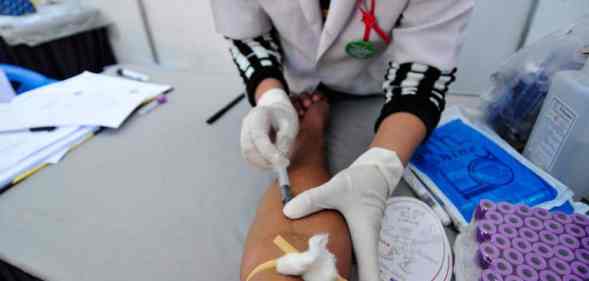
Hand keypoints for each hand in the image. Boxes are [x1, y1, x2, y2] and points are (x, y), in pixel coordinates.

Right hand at [240, 88, 298, 168]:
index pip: (259, 137)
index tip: (284, 162)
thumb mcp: (291, 124)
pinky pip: (250, 157)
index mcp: (258, 115)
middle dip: (266, 160)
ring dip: (264, 163)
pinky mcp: (244, 143)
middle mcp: (246, 124)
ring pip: (248, 155)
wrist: (275, 112)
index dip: (270, 152)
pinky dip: (261, 162)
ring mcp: (243, 134)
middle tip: (283, 164)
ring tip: (279, 160)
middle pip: (249, 148)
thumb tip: (280, 158)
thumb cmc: (284, 118)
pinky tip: (272, 159)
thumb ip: (286, 139)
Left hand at [283, 148, 403, 280]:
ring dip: (340, 274)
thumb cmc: (362, 181)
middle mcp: (366, 243)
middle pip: (362, 273)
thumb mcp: (336, 188)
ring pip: (355, 265)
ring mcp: (362, 240)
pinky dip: (337, 262)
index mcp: (365, 237)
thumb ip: (312, 199)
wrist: (377, 170)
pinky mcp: (357, 235)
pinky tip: (320, 264)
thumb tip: (288, 211)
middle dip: (344, 280)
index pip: (370, 272)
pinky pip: (350, 254)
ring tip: (319, 278)